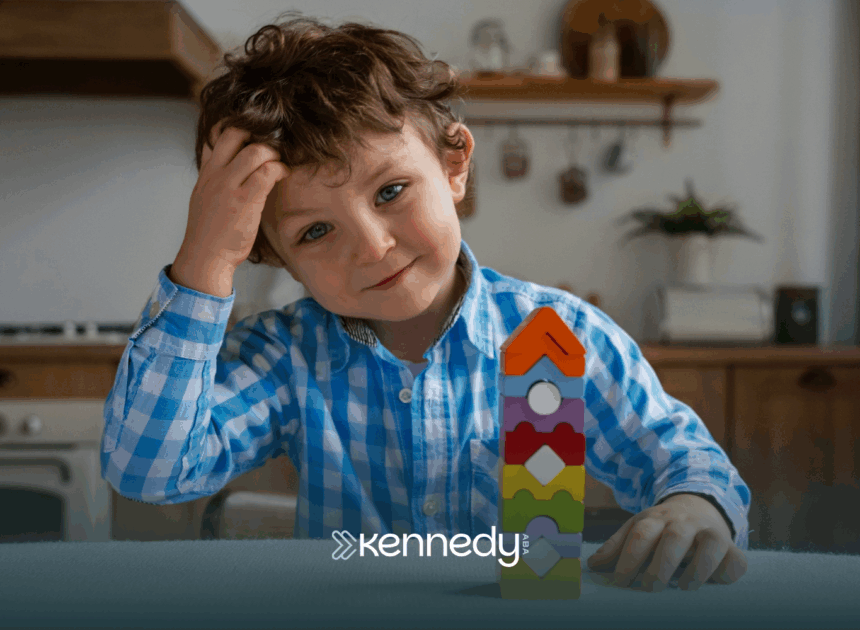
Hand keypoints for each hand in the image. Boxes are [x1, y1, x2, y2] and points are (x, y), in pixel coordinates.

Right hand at [180, 121, 289, 273]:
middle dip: (257, 135)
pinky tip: (284, 174)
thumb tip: (230, 164)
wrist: (205, 257)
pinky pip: (267, 172)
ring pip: (255, 150)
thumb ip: (216, 177)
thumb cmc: (209, 232)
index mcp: (206, 172)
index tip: (254, 135)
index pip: (217, 134)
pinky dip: (280, 168)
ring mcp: (230, 186)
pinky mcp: (246, 200)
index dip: (238, 128)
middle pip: (235, 133)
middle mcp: (215, 174)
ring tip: (279, 163)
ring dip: (273, 152)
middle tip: (270, 148)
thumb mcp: (204, 197)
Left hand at [587, 493, 747, 591]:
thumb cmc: (662, 526)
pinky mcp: (731, 546)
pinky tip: (716, 583)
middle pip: (673, 538)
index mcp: (655, 518)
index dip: (628, 558)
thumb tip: (593, 566)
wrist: (698, 505)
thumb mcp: (638, 528)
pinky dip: (728, 572)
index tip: (619, 582)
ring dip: (697, 570)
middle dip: (661, 565)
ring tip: (683, 588)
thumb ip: (617, 546)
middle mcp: (683, 522)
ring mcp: (709, 532)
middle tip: (649, 588)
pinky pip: (735, 559)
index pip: (640, 534)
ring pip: (710, 546)